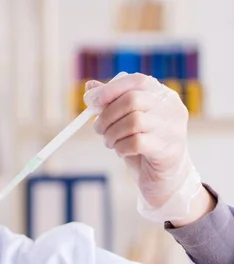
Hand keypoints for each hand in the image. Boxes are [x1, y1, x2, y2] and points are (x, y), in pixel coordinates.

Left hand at [84, 73, 210, 223]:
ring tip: (110, 143)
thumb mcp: (126, 123)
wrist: (164, 181)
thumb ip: (112, 104)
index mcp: (163, 96)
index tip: (91, 101)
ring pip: (133, 121)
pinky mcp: (168, 150)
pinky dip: (121, 148)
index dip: (111, 89)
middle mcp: (172, 109)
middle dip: (107, 115)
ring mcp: (173, 129)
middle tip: (98, 129)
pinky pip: (136, 143)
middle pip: (133, 100)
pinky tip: (122, 152)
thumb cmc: (144, 148)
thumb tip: (90, 88)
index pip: (138, 81)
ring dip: (112, 134)